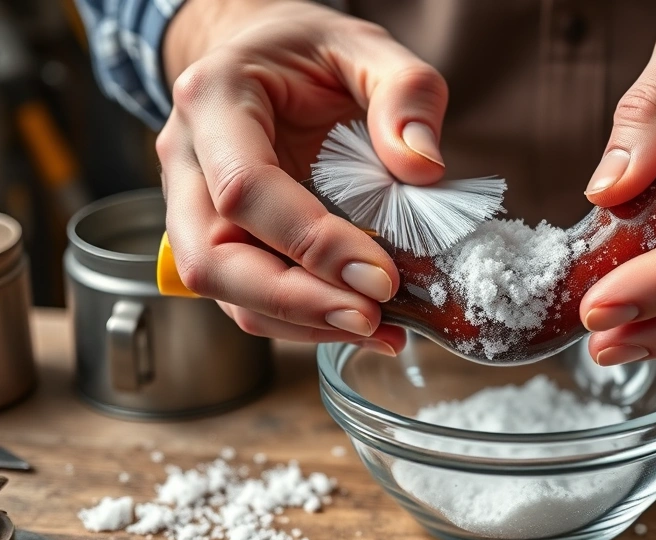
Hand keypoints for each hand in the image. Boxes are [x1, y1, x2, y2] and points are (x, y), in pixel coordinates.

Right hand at [158, 0, 449, 351]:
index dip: (311, 242)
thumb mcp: (365, 47)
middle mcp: (188, 159)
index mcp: (214, 99)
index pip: (244, 189)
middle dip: (295, 301)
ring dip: (301, 323)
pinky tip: (362, 323)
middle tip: (372, 319)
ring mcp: (192, 205)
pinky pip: (246, 296)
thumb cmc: (308, 52)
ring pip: (224, 290)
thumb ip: (404, 93)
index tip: (380, 276)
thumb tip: (423, 166)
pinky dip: (302, 320)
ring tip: (381, 331)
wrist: (264, 54)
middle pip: (213, 258)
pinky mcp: (217, 237)